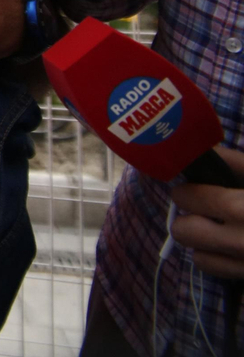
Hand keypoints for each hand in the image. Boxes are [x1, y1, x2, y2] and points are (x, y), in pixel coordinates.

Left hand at [171, 147, 243, 277]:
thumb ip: (235, 163)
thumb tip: (203, 150)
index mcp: (242, 208)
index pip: (188, 198)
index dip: (187, 192)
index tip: (193, 190)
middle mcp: (242, 241)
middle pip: (183, 231)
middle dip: (189, 218)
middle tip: (203, 210)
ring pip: (197, 257)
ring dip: (203, 243)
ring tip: (221, 230)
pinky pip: (217, 272)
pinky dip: (218, 259)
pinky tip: (232, 247)